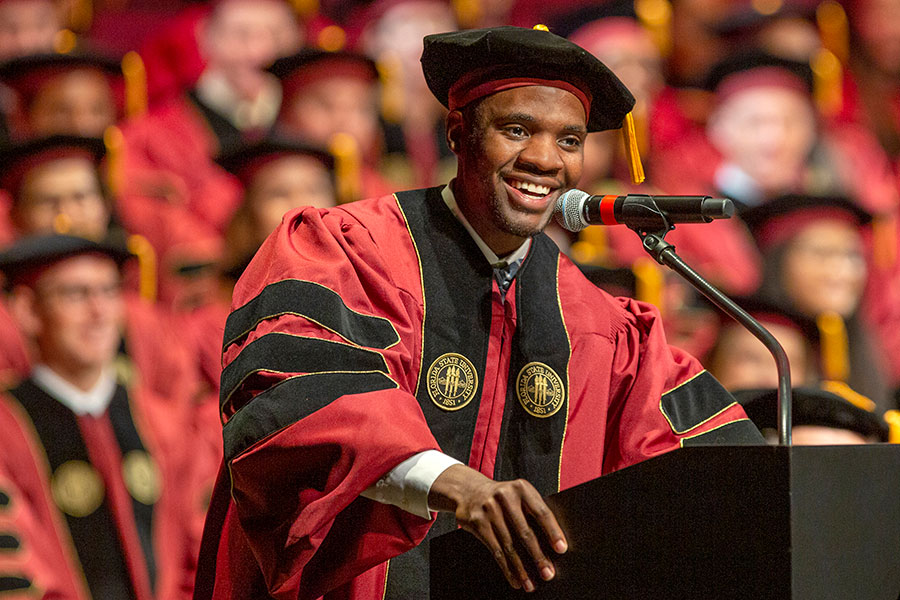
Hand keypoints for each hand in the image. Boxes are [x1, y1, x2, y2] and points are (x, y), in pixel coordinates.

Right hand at [428, 465, 567, 591]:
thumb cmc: (501, 497)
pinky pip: (495, 550)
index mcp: (521, 488)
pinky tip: (514, 579)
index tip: (561, 548)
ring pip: (509, 545)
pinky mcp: (478, 523)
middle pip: (525, 532)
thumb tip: (553, 545)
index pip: (541, 512)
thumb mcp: (518, 496)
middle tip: (548, 573)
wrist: (467, 489)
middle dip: (538, 556)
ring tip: (531, 584)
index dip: (553, 531)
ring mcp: (489, 509)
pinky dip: (506, 568)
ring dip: (521, 568)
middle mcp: (505, 497)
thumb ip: (532, 512)